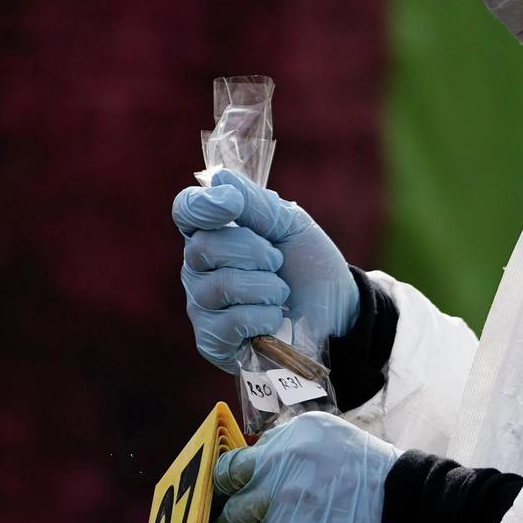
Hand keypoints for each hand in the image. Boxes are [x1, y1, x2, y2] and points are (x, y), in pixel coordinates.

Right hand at [172, 170, 358, 372]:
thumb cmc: (308, 267)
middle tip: (277, 261)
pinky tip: (274, 319)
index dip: (202, 206)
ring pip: (219, 286)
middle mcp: (199, 269)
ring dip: (265, 286)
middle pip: (203, 247)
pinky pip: (228, 322)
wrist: (337, 314)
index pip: (185, 211)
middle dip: (253, 251)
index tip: (232, 206)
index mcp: (213, 234)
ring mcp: (202, 307)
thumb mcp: (291, 225)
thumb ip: (255, 204)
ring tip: (280, 293)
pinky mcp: (212, 342)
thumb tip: (217, 180)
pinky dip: (263, 317)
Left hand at [207, 412, 400, 522]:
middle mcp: (284, 455)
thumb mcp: (341, 445)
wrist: (409, 512)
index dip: (241, 474)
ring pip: (233, 516)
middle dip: (221, 498)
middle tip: (217, 515)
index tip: (236, 488)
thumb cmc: (381, 484)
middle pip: (231, 477)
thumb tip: (275, 473)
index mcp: (300, 430)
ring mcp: (282, 494)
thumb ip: (304, 453)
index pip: (254, 449)